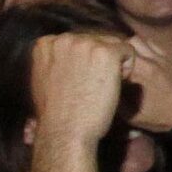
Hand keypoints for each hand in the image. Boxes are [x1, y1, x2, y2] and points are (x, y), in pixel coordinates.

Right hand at [29, 33, 125, 149]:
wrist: (64, 132)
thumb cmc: (56, 114)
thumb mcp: (43, 80)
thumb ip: (55, 61)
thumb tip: (70, 54)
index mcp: (46, 44)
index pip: (78, 40)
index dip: (85, 61)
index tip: (81, 81)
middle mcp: (64, 38)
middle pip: (96, 39)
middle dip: (100, 61)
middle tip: (94, 87)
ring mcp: (85, 43)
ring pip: (113, 44)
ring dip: (114, 64)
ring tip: (103, 87)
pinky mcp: (106, 52)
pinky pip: (128, 51)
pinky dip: (127, 68)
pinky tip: (116, 86)